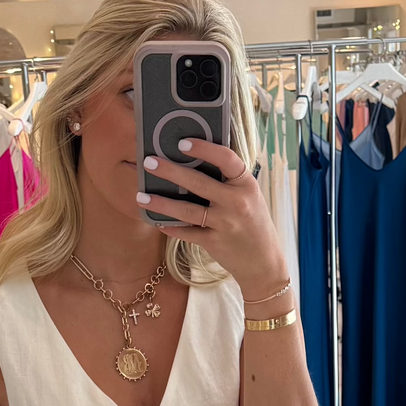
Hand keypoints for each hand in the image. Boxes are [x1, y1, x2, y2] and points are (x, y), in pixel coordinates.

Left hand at [136, 138, 287, 295]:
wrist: (263, 262)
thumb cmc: (253, 224)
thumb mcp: (248, 196)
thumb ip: (228, 181)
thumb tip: (195, 160)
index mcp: (246, 184)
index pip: (226, 159)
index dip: (204, 148)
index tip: (183, 142)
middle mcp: (236, 202)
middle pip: (198, 182)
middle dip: (170, 171)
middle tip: (149, 162)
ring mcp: (225, 223)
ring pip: (187, 210)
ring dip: (161, 203)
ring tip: (141, 196)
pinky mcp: (214, 242)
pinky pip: (187, 232)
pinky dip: (171, 227)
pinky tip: (156, 221)